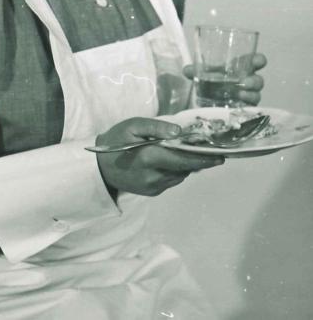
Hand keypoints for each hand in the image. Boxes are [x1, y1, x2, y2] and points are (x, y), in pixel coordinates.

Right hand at [95, 117, 223, 196]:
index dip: (203, 159)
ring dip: (186, 165)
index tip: (221, 157)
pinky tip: (169, 160)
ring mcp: (153, 187)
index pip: (182, 160)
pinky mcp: (153, 193)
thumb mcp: (132, 126)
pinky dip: (175, 170)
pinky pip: (171, 180)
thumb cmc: (116, 141)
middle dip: (200, 162)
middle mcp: (153, 176)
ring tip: (187, 152)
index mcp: (148, 158)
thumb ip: (156, 127)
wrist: (99, 168)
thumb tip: (179, 132)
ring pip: (180, 175)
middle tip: (216, 154)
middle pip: (185, 169)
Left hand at [183, 53, 266, 105]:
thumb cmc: (211, 82)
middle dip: (254, 81)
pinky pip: (249, 109)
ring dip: (250, 94)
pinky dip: (244, 106)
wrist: (205, 101)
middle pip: (258, 80)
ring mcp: (246, 97)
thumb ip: (194, 71)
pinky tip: (239, 105)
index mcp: (239, 69)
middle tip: (244, 82)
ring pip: (255, 95)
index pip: (253, 62)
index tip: (259, 60)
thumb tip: (187, 70)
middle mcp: (246, 82)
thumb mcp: (202, 75)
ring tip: (240, 94)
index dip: (258, 60)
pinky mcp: (243, 109)